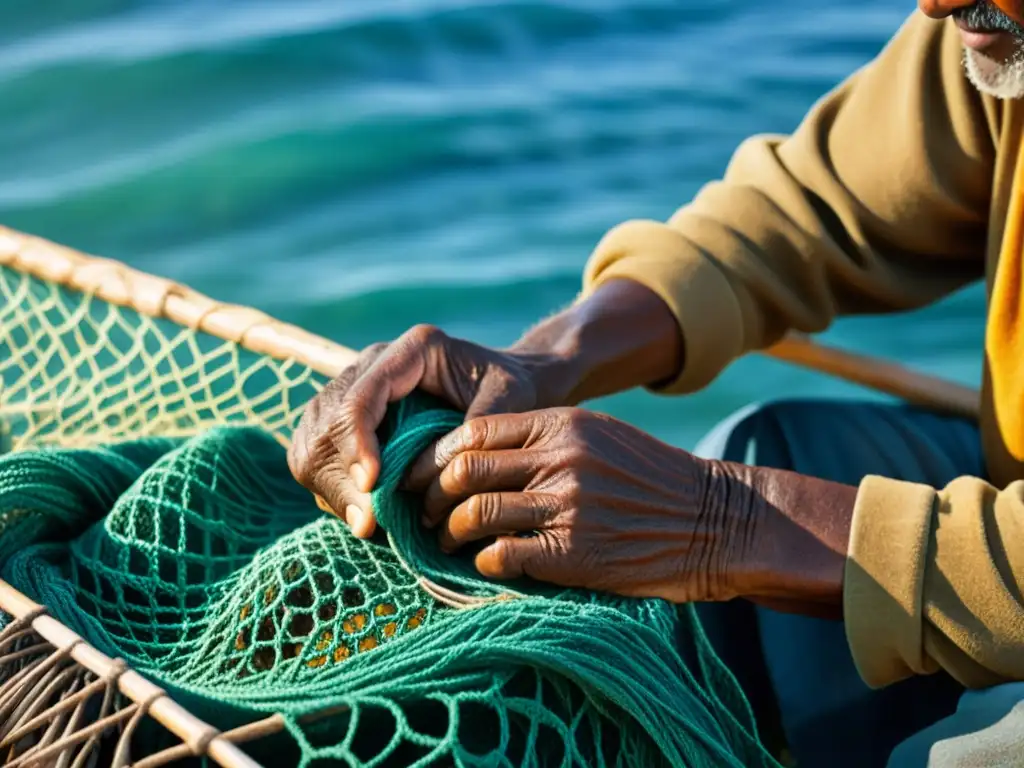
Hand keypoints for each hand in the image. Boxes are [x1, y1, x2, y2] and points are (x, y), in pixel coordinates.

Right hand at [287, 325, 574, 537]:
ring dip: (330, 486)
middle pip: (326, 420)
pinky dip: (329, 488)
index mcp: (413, 350)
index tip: (372, 485)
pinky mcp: (350, 418)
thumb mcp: (511, 401)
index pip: (362, 395)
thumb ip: (478, 430)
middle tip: (368, 522)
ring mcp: (356, 388)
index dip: (358, 442)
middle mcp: (375, 363)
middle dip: (340, 474)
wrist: (509, 384)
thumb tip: (442, 470)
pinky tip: (358, 513)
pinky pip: (315, 453)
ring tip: (365, 523)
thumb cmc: (515, 391)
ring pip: (312, 438)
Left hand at [405, 407, 856, 610]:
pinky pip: (504, 556)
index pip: (472, 432)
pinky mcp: (576, 552)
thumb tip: (475, 453)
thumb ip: (544, 437)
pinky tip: (486, 564)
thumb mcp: (600, 435)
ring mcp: (568, 505)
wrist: (715, 520)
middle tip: (423, 514)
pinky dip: (484, 562)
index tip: (418, 477)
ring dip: (449, 533)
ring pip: (475, 514)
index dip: (434, 456)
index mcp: (563, 422)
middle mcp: (560, 458)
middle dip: (430, 496)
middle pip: (463, 471)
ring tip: (446, 543)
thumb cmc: (650, 479)